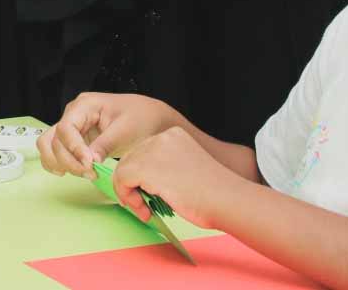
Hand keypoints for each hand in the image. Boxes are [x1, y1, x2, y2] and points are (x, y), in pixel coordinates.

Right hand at [39, 92, 184, 178]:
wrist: (151, 119)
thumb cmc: (141, 118)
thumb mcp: (126, 130)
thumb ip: (105, 144)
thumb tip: (89, 161)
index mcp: (85, 105)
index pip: (66, 127)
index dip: (74, 148)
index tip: (89, 164)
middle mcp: (74, 114)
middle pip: (55, 139)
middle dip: (69, 160)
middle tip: (89, 173)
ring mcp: (74, 127)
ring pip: (49, 144)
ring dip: (58, 162)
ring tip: (79, 173)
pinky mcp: (76, 139)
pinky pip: (56, 150)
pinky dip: (56, 162)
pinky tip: (69, 172)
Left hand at [111, 127, 235, 229]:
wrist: (226, 199)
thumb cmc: (213, 194)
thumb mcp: (185, 171)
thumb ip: (163, 170)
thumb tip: (140, 183)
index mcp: (174, 136)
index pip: (143, 152)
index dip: (140, 176)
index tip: (147, 195)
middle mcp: (162, 138)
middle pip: (130, 159)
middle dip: (132, 185)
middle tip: (143, 206)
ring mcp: (153, 150)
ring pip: (123, 169)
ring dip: (129, 193)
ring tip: (144, 210)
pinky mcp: (146, 166)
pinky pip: (122, 180)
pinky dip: (128, 198)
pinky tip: (144, 210)